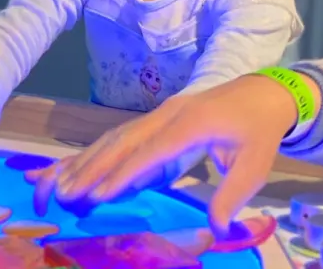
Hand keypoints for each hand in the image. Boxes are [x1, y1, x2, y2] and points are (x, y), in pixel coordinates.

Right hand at [24, 75, 304, 232]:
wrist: (263, 93)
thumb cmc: (258, 131)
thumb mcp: (256, 164)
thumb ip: (233, 194)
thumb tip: (217, 227)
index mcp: (190, 123)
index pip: (150, 151)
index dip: (123, 174)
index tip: (98, 196)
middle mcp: (167, 114)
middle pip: (122, 141)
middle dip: (91, 168)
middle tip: (64, 195)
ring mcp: (158, 113)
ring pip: (115, 136)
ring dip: (86, 161)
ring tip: (59, 186)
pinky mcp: (155, 118)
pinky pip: (120, 135)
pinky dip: (94, 152)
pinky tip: (74, 168)